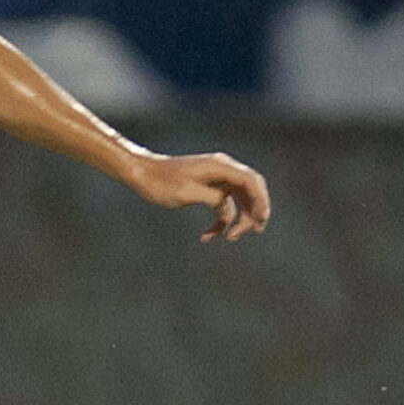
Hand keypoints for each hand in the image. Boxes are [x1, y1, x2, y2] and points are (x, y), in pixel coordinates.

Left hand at [127, 150, 269, 241]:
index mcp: (220, 166)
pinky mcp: (209, 189)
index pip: (251, 181)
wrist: (142, 174)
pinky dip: (220, 221)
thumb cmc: (161, 182)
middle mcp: (223, 170)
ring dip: (239, 220)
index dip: (261, 200)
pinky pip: (223, 206)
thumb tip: (229, 207)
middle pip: (251, 190)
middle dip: (254, 211)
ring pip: (240, 201)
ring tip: (231, 238)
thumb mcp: (186, 192)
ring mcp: (217, 179)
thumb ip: (213, 198)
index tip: (261, 220)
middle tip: (254, 231)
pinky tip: (207, 237)